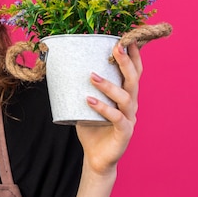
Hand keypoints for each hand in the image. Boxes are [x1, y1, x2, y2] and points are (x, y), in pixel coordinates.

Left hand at [75, 42, 141, 175]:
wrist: (96, 158)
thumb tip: (62, 67)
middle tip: (116, 47)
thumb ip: (82, 88)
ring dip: (109, 85)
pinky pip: (116, 118)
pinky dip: (103, 108)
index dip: (134, 56)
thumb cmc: (92, 128)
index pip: (134, 72)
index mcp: (126, 95)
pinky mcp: (125, 132)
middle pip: (134, 79)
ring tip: (91, 76)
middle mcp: (131, 104)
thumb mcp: (86, 104)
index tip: (128, 38)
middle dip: (126, 62)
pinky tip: (89, 100)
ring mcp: (130, 118)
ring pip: (125, 97)